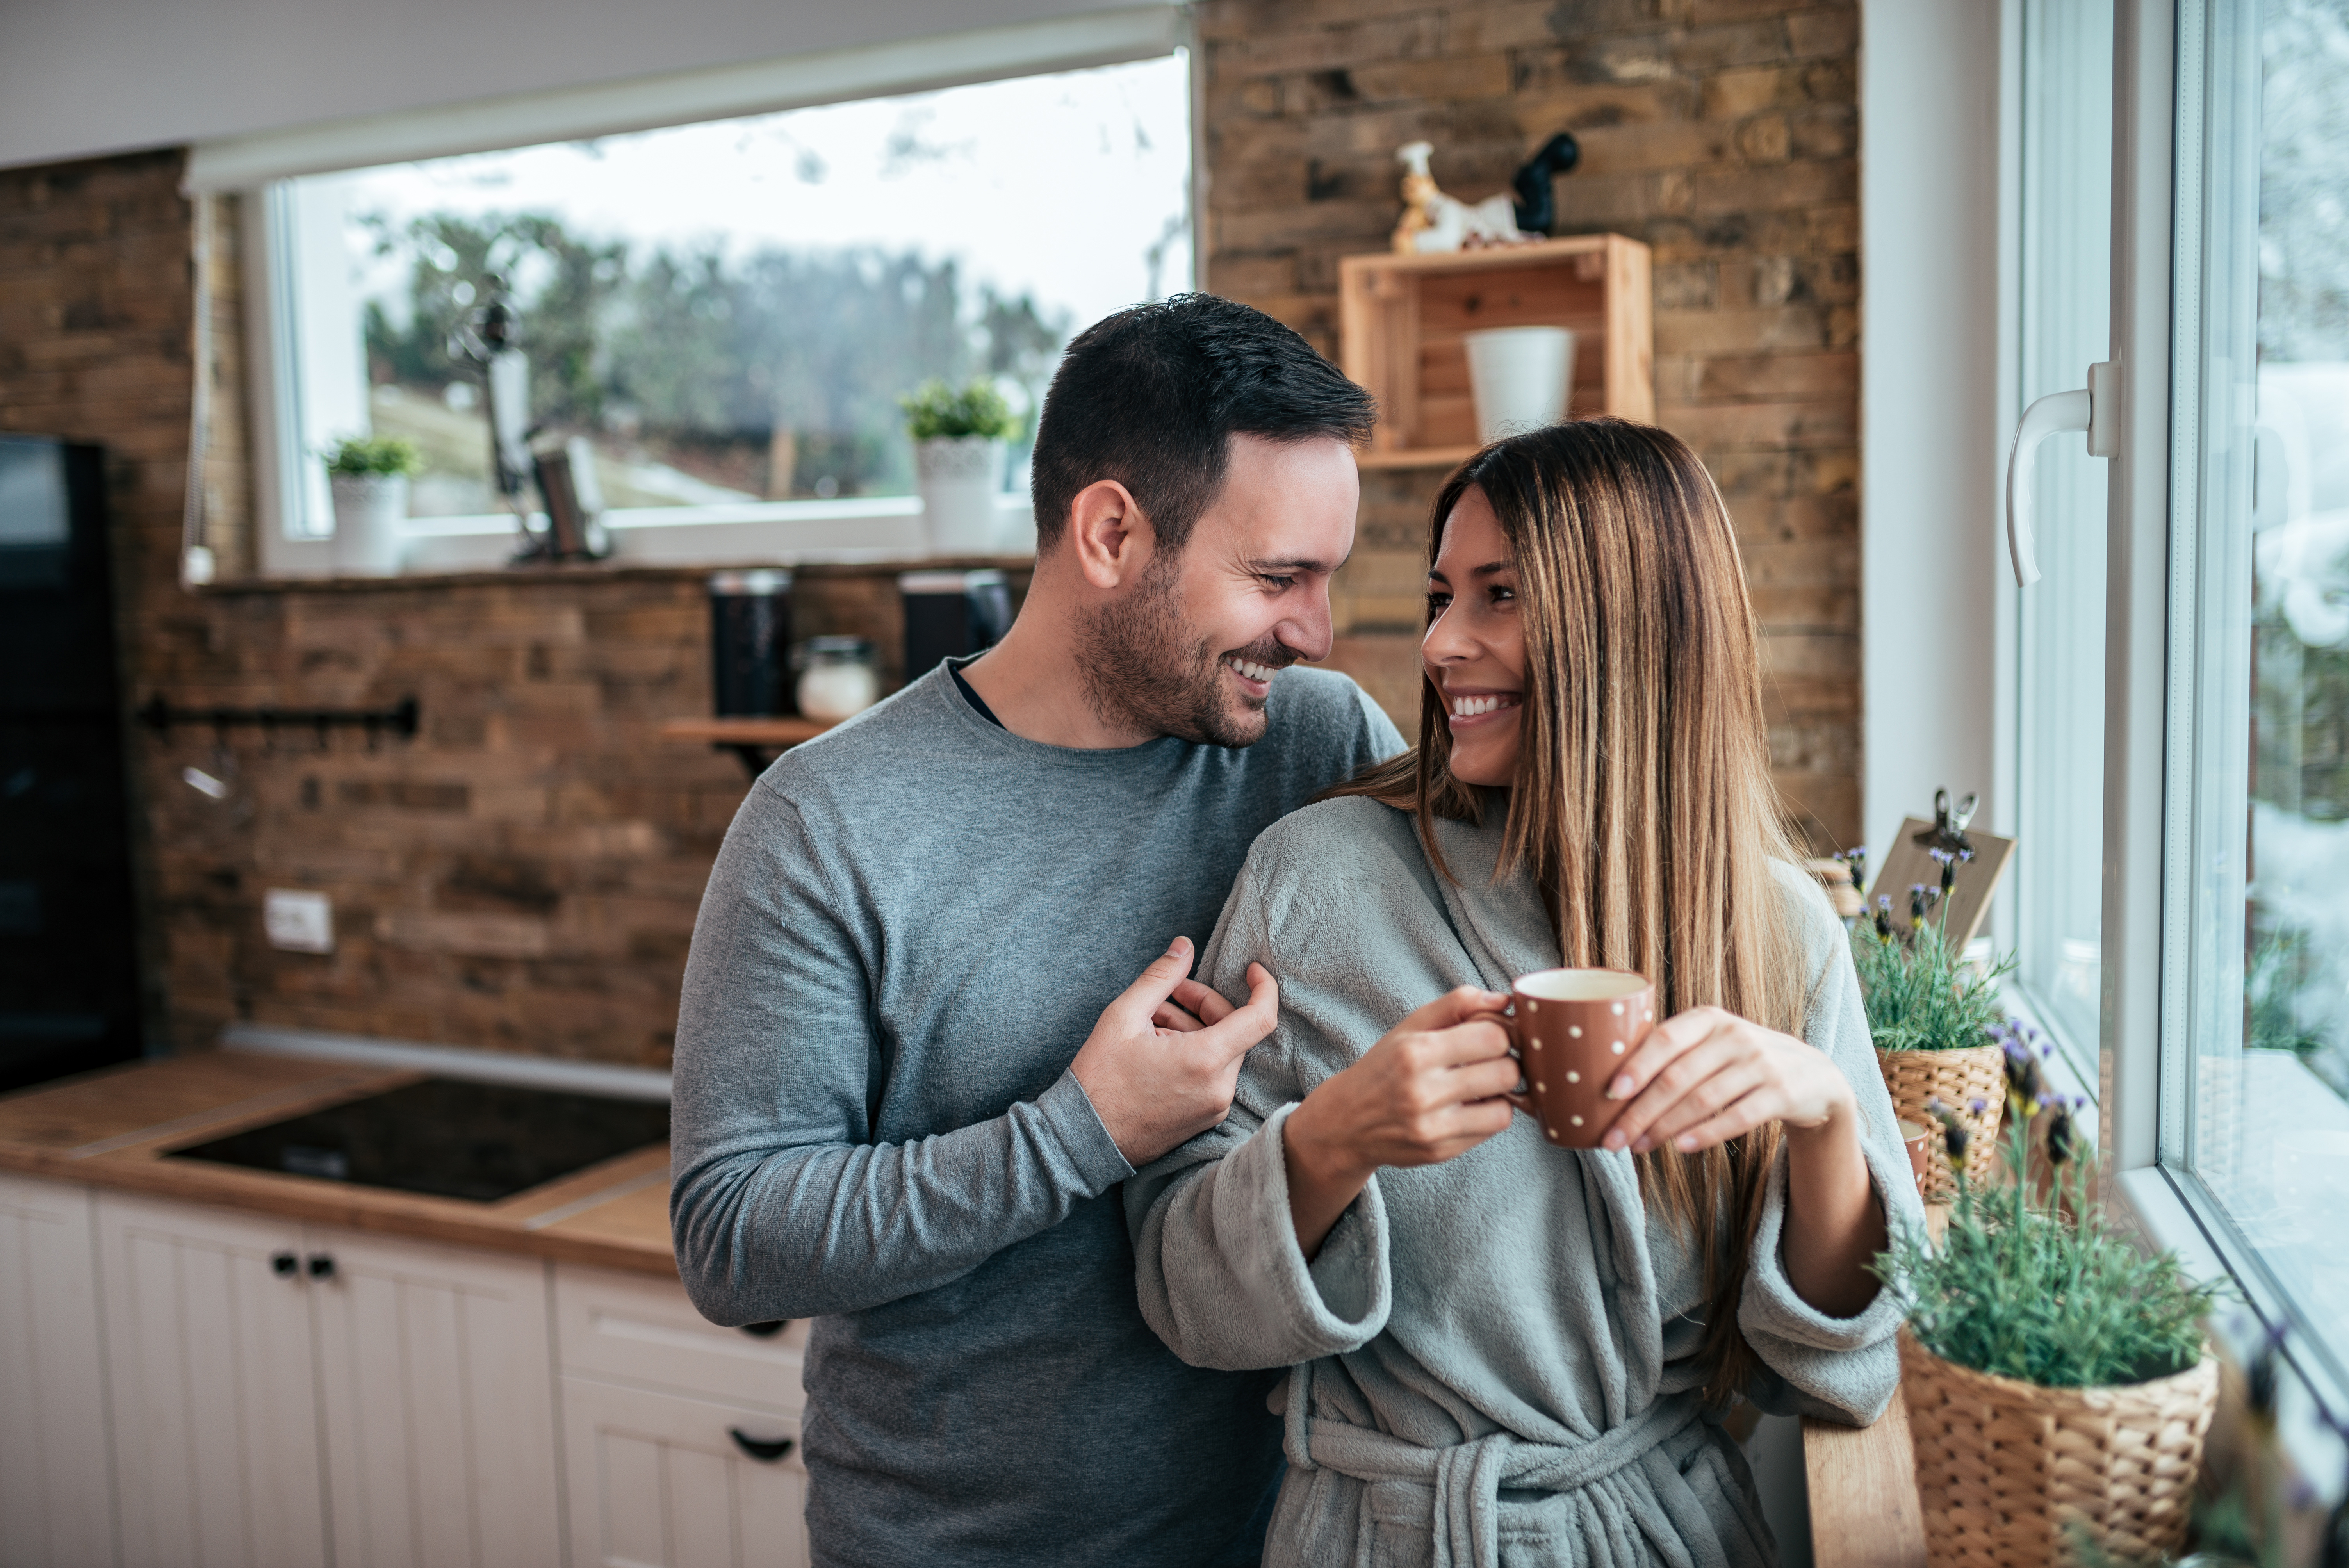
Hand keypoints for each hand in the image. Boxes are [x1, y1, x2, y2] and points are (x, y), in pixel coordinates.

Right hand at [1070, 937, 1278, 1166]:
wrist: (1084, 1139)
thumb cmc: (1100, 1078)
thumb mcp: (1123, 1016)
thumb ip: (1161, 976)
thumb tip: (1185, 946)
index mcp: (1205, 1061)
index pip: (1261, 1017)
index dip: (1263, 987)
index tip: (1251, 969)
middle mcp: (1219, 1088)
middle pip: (1235, 1030)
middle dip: (1205, 1005)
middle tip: (1169, 995)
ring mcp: (1214, 1108)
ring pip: (1222, 1052)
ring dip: (1195, 1029)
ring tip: (1153, 1022)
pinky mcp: (1205, 1119)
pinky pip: (1213, 1075)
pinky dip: (1194, 1054)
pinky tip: (1158, 1048)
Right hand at [1282, 986, 1514, 1255]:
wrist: (1346, 1122)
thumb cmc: (1385, 1067)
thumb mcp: (1411, 1027)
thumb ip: (1457, 1004)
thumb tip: (1504, 1000)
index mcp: (1415, 1053)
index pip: (1493, 1037)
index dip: (1500, 1032)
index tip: (1489, 1035)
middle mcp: (1422, 1092)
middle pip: (1506, 1072)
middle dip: (1505, 1062)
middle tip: (1489, 1061)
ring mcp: (1432, 1127)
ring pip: (1504, 1108)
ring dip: (1500, 1094)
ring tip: (1480, 1086)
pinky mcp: (1440, 1152)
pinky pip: (1491, 1130)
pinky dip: (1488, 1116)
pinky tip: (1468, 1107)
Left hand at [1598, 1005, 1855, 1155]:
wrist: (1813, 1076)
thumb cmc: (1742, 1062)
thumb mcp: (1713, 1044)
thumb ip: (1674, 1054)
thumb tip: (1614, 1087)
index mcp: (1709, 1019)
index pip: (1665, 1038)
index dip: (1635, 1066)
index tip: (1608, 1093)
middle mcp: (1734, 1036)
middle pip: (1677, 1077)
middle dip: (1640, 1111)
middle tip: (1614, 1138)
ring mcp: (1760, 1064)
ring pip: (1702, 1100)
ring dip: (1665, 1127)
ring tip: (1639, 1146)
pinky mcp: (1781, 1093)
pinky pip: (1737, 1117)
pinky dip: (1706, 1134)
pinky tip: (1682, 1148)